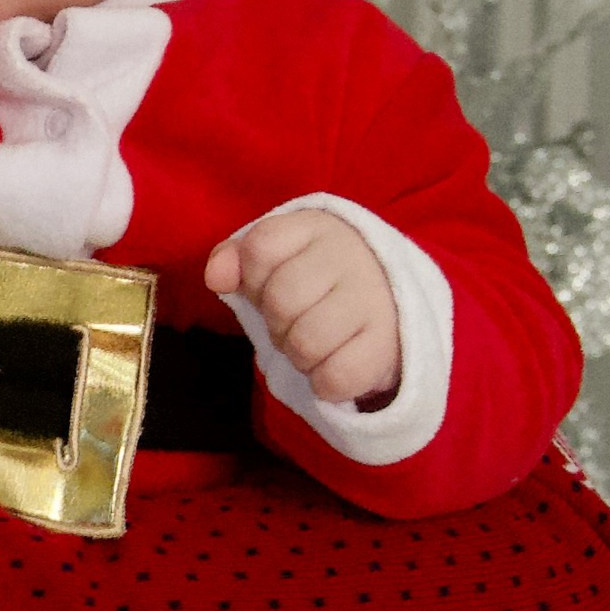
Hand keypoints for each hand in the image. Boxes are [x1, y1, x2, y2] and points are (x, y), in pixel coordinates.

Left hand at [206, 207, 402, 405]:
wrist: (393, 305)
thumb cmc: (320, 282)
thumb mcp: (280, 258)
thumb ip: (239, 260)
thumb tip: (216, 276)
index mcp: (317, 227)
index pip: (260, 249)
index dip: (253, 279)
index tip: (271, 285)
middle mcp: (351, 257)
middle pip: (280, 301)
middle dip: (277, 323)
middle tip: (297, 322)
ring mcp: (373, 301)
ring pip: (305, 343)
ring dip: (300, 356)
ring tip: (316, 344)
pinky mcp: (386, 346)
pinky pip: (335, 377)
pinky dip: (325, 383)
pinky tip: (334, 365)